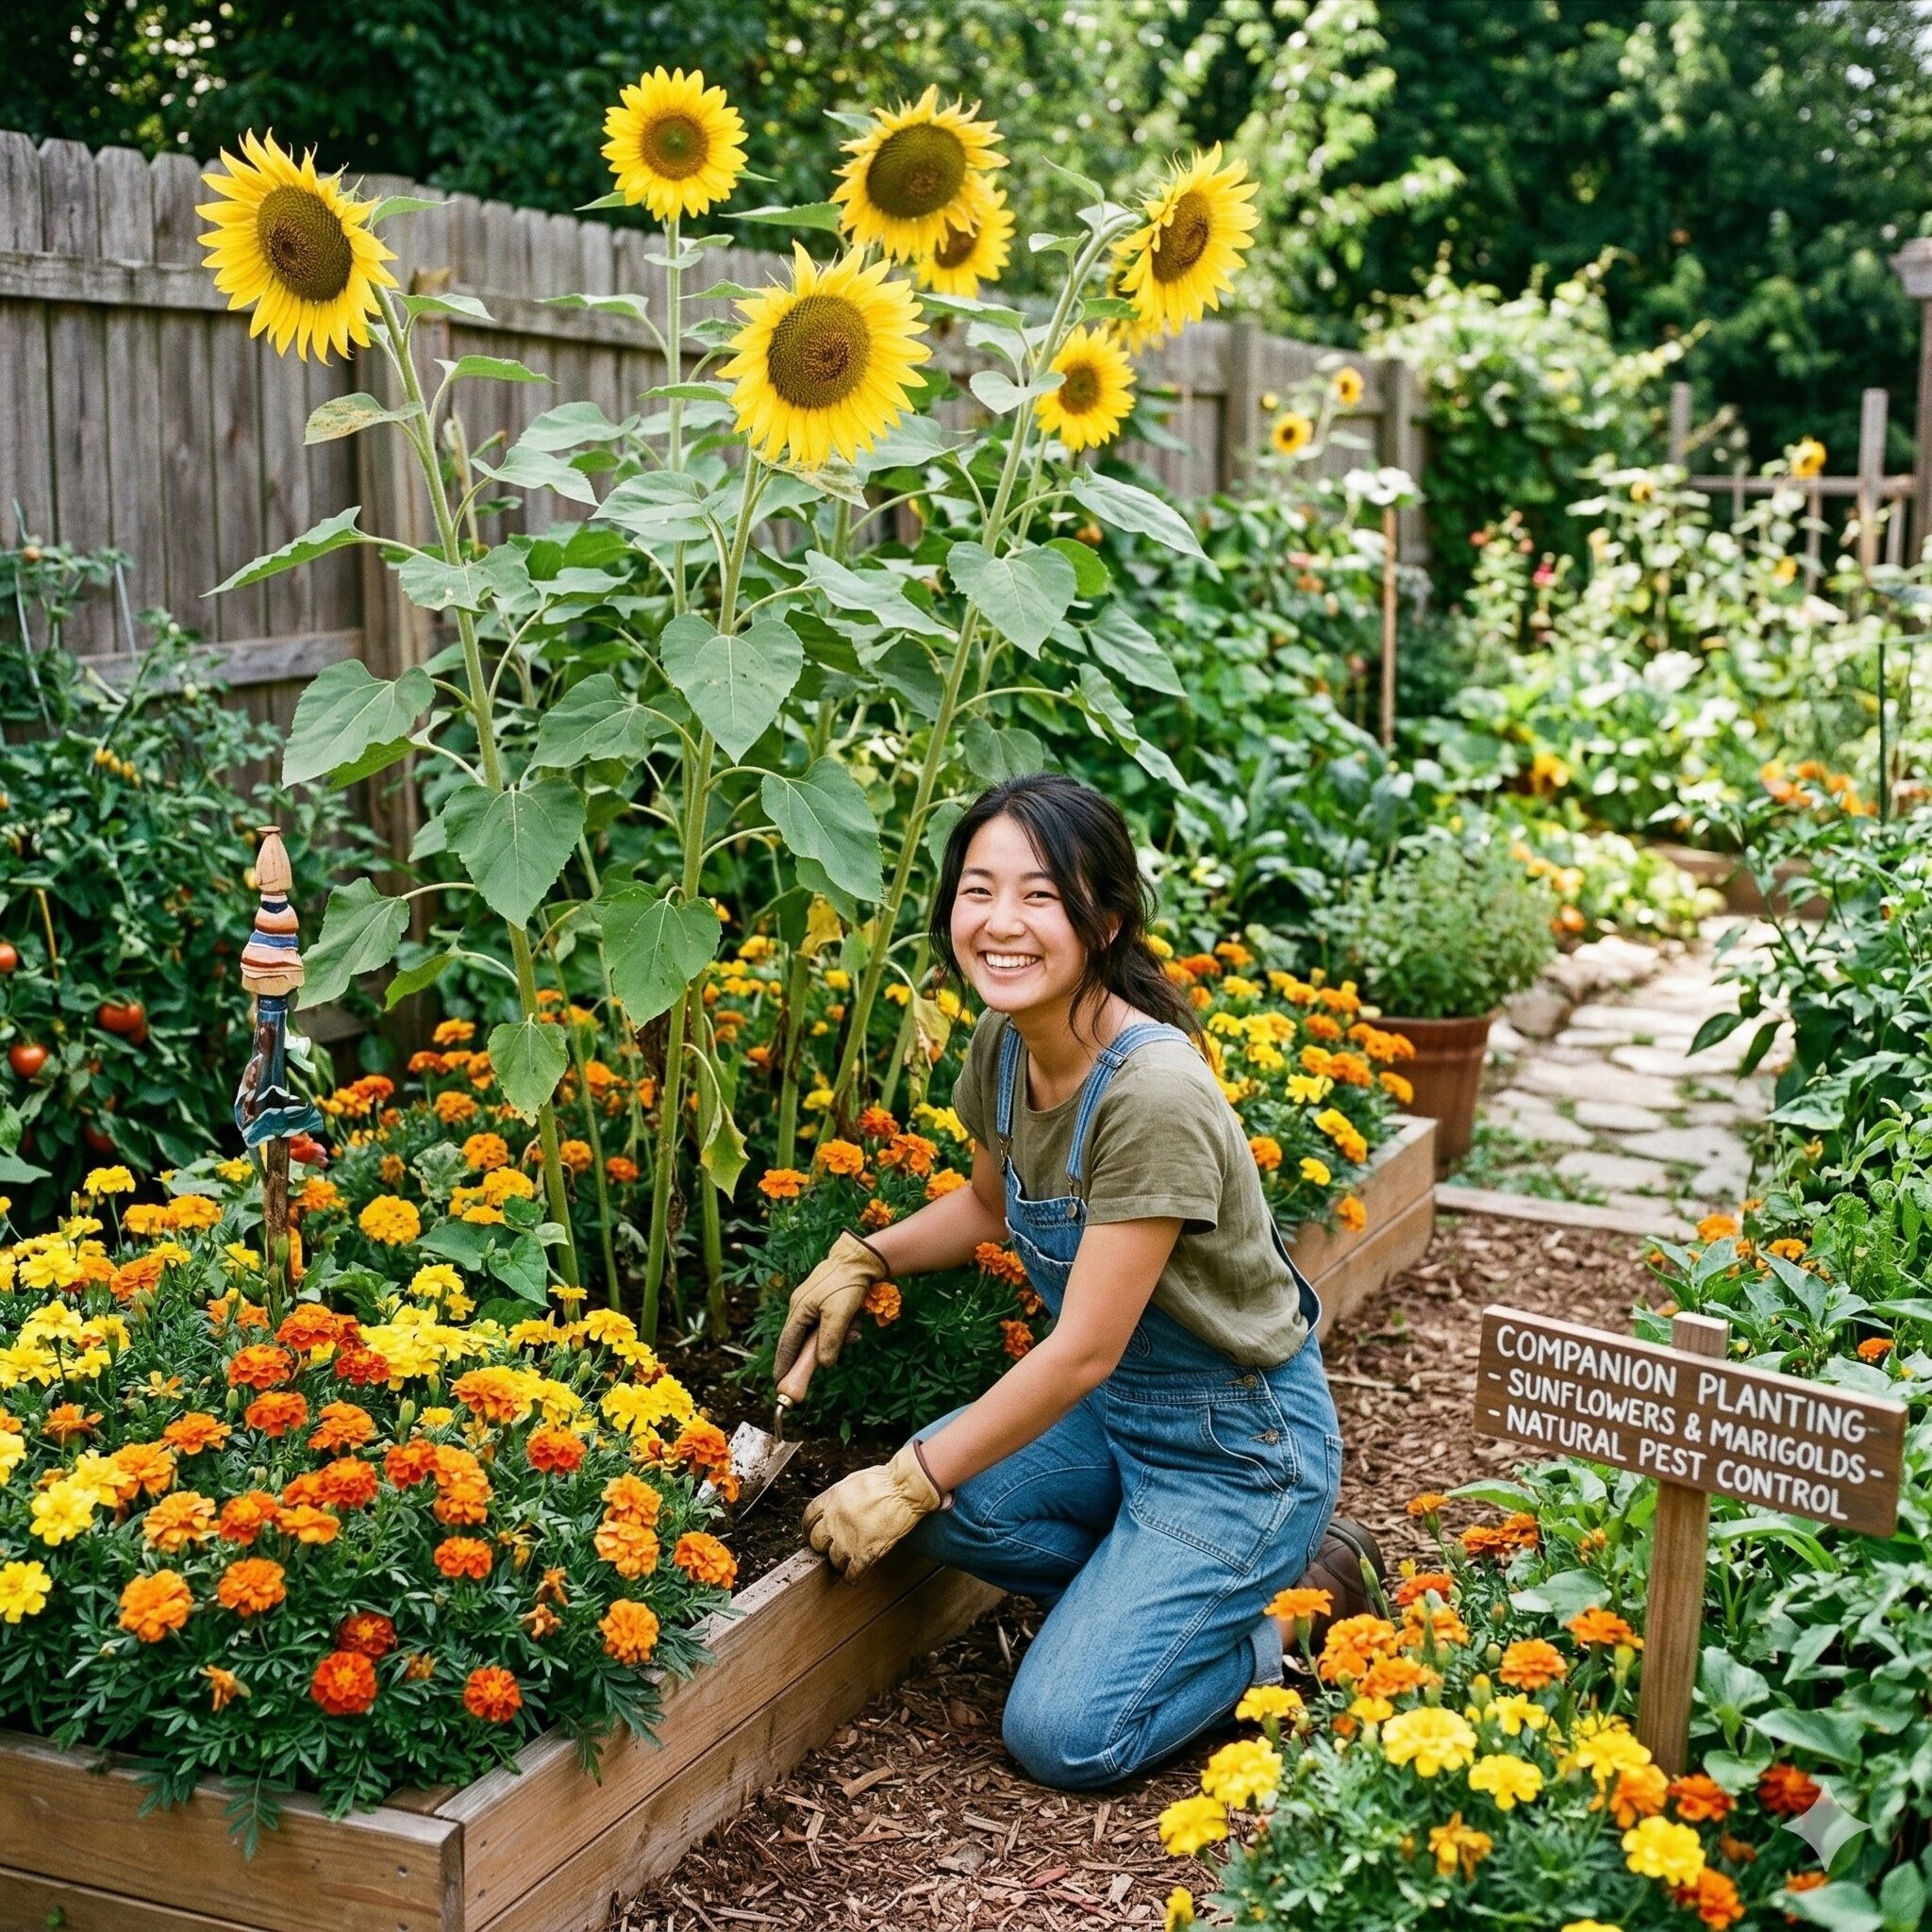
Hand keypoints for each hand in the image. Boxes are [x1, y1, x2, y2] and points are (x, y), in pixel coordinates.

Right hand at [774, 1229, 886, 1375]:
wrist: (861, 1257)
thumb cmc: (847, 1284)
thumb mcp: (839, 1315)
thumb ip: (829, 1341)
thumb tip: (824, 1365)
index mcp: (799, 1310)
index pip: (787, 1345)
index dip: (784, 1365)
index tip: (780, 1383)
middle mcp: (801, 1307)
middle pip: (803, 1341)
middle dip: (817, 1354)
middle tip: (823, 1367)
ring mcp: (813, 1304)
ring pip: (820, 1333)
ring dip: (837, 1338)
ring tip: (854, 1332)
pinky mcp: (825, 1301)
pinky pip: (829, 1324)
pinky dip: (842, 1329)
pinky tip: (855, 1324)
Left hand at [802, 1442, 939, 1580]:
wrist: (903, 1489)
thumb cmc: (885, 1481)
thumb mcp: (852, 1481)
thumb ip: (840, 1497)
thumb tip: (836, 1506)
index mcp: (830, 1500)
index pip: (808, 1519)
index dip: (809, 1529)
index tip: (812, 1533)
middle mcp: (833, 1521)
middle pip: (817, 1542)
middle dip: (824, 1545)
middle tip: (832, 1545)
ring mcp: (848, 1539)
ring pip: (834, 1560)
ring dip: (840, 1560)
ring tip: (848, 1559)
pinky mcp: (864, 1553)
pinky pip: (852, 1573)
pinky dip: (852, 1577)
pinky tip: (854, 1576)